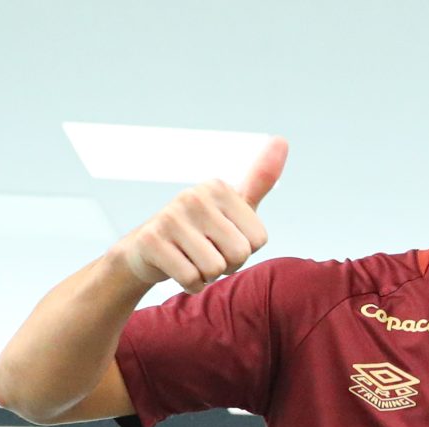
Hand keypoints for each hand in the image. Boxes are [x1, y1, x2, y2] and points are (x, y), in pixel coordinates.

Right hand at [111, 136, 285, 294]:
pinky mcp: (151, 241)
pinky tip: (178, 268)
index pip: (258, 240)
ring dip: (207, 275)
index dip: (245, 250)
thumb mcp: (234, 205)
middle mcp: (194, 196)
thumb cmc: (200, 229)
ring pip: (215, 268)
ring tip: (192, 258)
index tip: (223, 239)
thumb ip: (260, 179)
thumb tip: (281, 139)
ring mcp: (170, 217)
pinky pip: (191, 279)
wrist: (146, 251)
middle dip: (227, 264)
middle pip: (239, 254)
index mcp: (219, 188)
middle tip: (206, 252)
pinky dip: (190, 285)